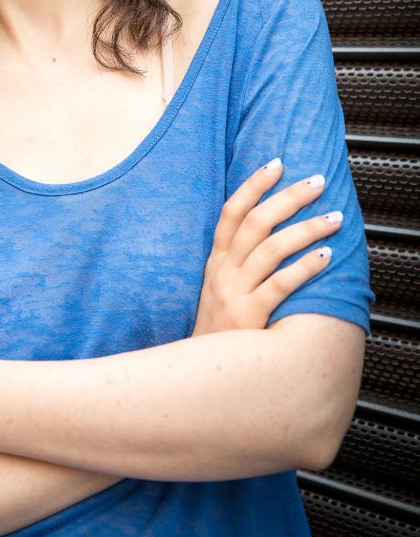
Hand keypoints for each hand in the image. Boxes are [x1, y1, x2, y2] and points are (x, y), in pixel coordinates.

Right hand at [191, 159, 342, 335]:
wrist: (203, 373)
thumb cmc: (222, 330)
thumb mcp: (219, 288)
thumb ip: (238, 261)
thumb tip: (271, 230)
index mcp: (216, 261)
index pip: (231, 211)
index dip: (253, 185)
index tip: (277, 163)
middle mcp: (223, 271)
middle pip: (256, 222)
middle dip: (288, 197)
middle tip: (317, 182)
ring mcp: (234, 292)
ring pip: (271, 248)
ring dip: (306, 229)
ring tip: (333, 219)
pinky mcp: (249, 315)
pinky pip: (280, 284)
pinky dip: (304, 268)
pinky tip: (325, 257)